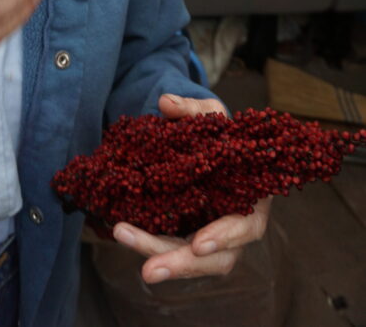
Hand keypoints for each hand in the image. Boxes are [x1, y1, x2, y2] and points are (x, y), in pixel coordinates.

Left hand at [112, 94, 270, 282]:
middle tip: (149, 271)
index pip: (246, 226)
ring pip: (190, 261)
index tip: (198, 243)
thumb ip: (193, 109)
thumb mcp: (211, 115)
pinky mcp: (188, 237)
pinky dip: (149, 244)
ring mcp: (211, 237)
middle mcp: (235, 227)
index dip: (225, 237)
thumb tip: (166, 103)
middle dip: (181, 264)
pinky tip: (123, 233)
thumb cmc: (218, 132)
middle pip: (215, 258)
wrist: (205, 143)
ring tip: (122, 238)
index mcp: (252, 199)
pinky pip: (172, 249)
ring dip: (158, 258)